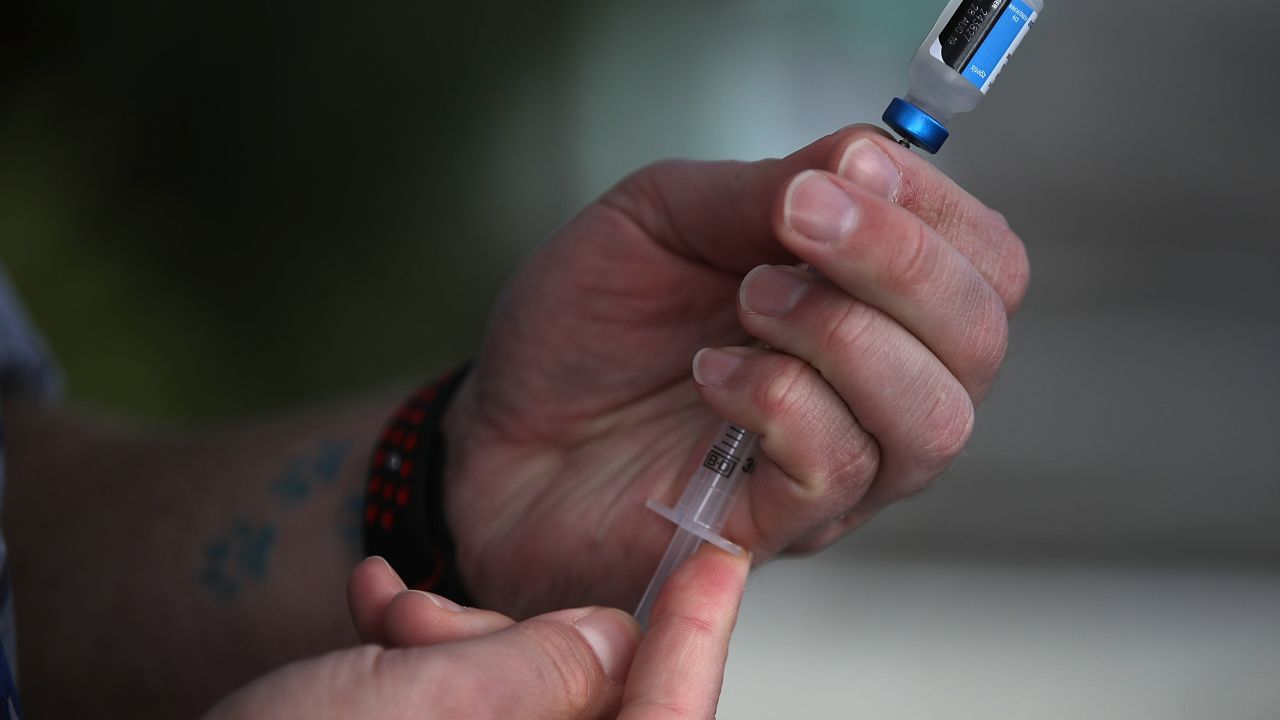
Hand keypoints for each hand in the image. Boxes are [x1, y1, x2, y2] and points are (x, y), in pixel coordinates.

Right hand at [203, 550, 748, 718]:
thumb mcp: (415, 711)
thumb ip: (535, 672)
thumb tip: (614, 638)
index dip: (699, 641)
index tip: (718, 563)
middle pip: (590, 706)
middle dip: (514, 638)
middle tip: (434, 613)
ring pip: (525, 698)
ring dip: (457, 640)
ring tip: (382, 614)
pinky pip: (474, 709)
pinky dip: (430, 661)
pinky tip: (375, 623)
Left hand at [445, 125, 1029, 616]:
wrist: (500, 434)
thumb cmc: (585, 327)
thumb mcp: (663, 216)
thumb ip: (763, 188)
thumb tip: (863, 163)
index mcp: (865, 303)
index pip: (982, 262)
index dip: (934, 209)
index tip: (846, 171)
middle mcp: (873, 389)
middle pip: (977, 337)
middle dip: (900, 261)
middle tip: (796, 222)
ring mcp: (838, 468)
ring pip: (933, 415)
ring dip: (842, 334)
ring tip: (746, 301)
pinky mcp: (778, 525)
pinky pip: (838, 469)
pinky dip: (778, 401)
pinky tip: (710, 375)